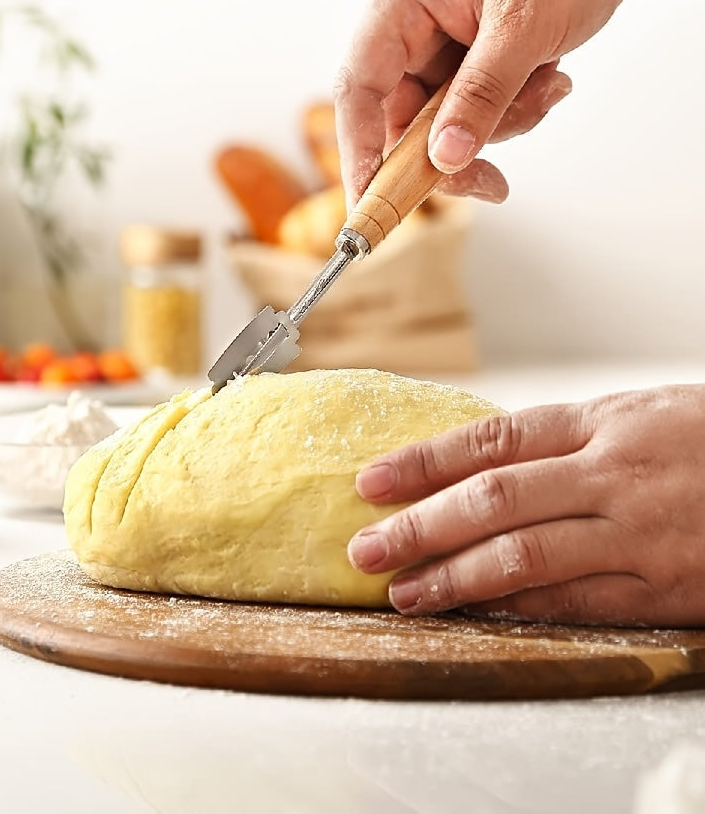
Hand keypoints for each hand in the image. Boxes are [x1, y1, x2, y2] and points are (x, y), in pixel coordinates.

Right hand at [334, 0, 645, 206]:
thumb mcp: (525, 25)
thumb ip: (482, 95)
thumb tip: (445, 159)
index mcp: (399, 2)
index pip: (358, 90)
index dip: (359, 152)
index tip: (370, 202)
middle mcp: (405, 28)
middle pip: (400, 120)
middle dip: (451, 150)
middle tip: (490, 181)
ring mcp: (432, 47)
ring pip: (440, 126)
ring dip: (497, 125)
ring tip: (547, 86)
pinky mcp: (460, 63)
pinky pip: (469, 114)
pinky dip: (509, 114)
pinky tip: (546, 82)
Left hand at [347, 384, 704, 626]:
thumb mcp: (636, 416)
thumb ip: (561, 440)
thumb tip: (476, 462)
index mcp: (603, 422)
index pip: (491, 440)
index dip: (423, 462)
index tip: (371, 480)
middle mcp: (613, 475)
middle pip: (493, 500)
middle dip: (419, 526)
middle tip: (365, 548)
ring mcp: (638, 536)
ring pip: (525, 557)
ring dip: (454, 578)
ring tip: (404, 592)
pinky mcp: (663, 590)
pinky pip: (574, 602)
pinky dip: (515, 609)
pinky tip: (473, 613)